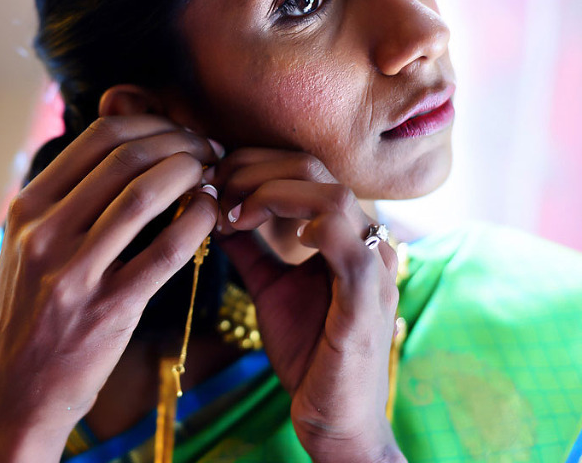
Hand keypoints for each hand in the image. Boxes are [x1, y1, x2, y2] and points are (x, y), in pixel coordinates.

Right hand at [0, 116, 221, 461]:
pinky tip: (212, 212)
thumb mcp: (27, 248)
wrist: (19, 392)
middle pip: (125, 157)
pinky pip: (166, 250)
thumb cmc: (32, 313)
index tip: (178, 132)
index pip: (97, 137)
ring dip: (190, 174)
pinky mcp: (108, 308)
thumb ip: (63, 201)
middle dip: (178, 142)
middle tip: (207, 149)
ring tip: (213, 174)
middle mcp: (44, 233)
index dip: (150, 123)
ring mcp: (74, 271)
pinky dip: (198, 220)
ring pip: (144, 195)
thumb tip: (119, 151)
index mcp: (26, 209)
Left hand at [213, 148, 404, 462]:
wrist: (334, 417)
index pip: (302, 166)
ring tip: (235, 218)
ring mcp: (371, 267)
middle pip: (312, 168)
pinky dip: (310, 227)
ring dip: (271, 195)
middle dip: (250, 172)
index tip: (212, 186)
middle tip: (214, 195)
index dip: (251, 164)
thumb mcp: (270, 288)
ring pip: (331, 195)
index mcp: (343, 233)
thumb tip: (214, 212)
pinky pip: (347, 244)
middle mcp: (363, 240)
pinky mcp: (366, 300)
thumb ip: (250, 249)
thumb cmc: (309, 352)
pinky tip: (280, 239)